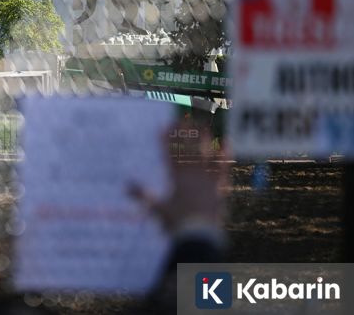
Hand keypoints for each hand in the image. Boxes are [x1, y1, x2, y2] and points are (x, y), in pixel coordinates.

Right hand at [130, 119, 227, 233]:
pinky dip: (225, 157)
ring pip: (205, 155)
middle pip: (188, 150)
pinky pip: (223, 170)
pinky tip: (227, 144)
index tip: (163, 126)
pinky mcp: (220, 188)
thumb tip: (126, 184)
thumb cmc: (176, 223)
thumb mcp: (157, 209)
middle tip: (184, 118)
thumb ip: (142, 195)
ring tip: (204, 125)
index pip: (170, 154)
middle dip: (185, 134)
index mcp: (176, 179)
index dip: (166, 140)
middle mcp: (192, 176)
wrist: (199, 236)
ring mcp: (207, 181)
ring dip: (204, 140)